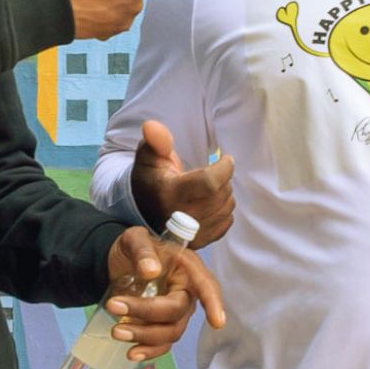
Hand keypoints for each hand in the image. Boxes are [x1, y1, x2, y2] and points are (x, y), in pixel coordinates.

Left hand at [101, 226, 226, 361]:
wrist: (121, 262)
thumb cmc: (135, 248)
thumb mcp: (134, 239)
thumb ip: (142, 250)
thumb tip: (150, 271)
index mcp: (188, 268)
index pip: (206, 286)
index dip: (213, 304)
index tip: (217, 322)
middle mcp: (187, 293)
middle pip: (177, 312)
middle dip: (146, 313)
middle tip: (113, 305)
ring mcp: (176, 313)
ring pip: (170, 332)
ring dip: (143, 335)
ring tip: (116, 331)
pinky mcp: (163, 326)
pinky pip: (162, 344)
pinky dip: (149, 351)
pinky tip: (131, 353)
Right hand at [129, 120, 236, 246]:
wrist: (143, 210)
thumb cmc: (150, 177)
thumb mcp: (148, 155)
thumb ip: (155, 140)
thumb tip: (151, 125)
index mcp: (168, 192)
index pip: (209, 182)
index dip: (224, 168)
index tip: (226, 158)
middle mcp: (180, 217)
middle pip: (220, 194)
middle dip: (223, 179)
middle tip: (215, 172)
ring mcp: (190, 233)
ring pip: (226, 208)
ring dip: (224, 194)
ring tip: (211, 187)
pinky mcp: (199, 243)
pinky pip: (226, 223)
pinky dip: (224, 211)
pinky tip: (211, 203)